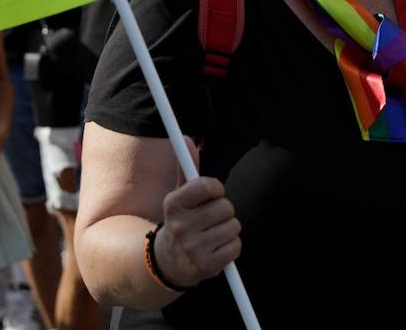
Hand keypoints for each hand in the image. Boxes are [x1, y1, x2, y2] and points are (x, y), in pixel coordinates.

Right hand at [154, 138, 241, 287]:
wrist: (169, 262)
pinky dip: (232, 247)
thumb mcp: (180, 196)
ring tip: (213, 233)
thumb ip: (186, 168)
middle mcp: (180, 226)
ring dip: (229, 229)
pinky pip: (236, 247)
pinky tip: (217, 248)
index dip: (217, 188)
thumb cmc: (181, 221)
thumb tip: (188, 139)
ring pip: (234, 227)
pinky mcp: (206, 266)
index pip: (207, 186)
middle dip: (224, 211)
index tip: (214, 193)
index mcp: (173, 204)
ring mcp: (193, 247)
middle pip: (226, 207)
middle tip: (212, 217)